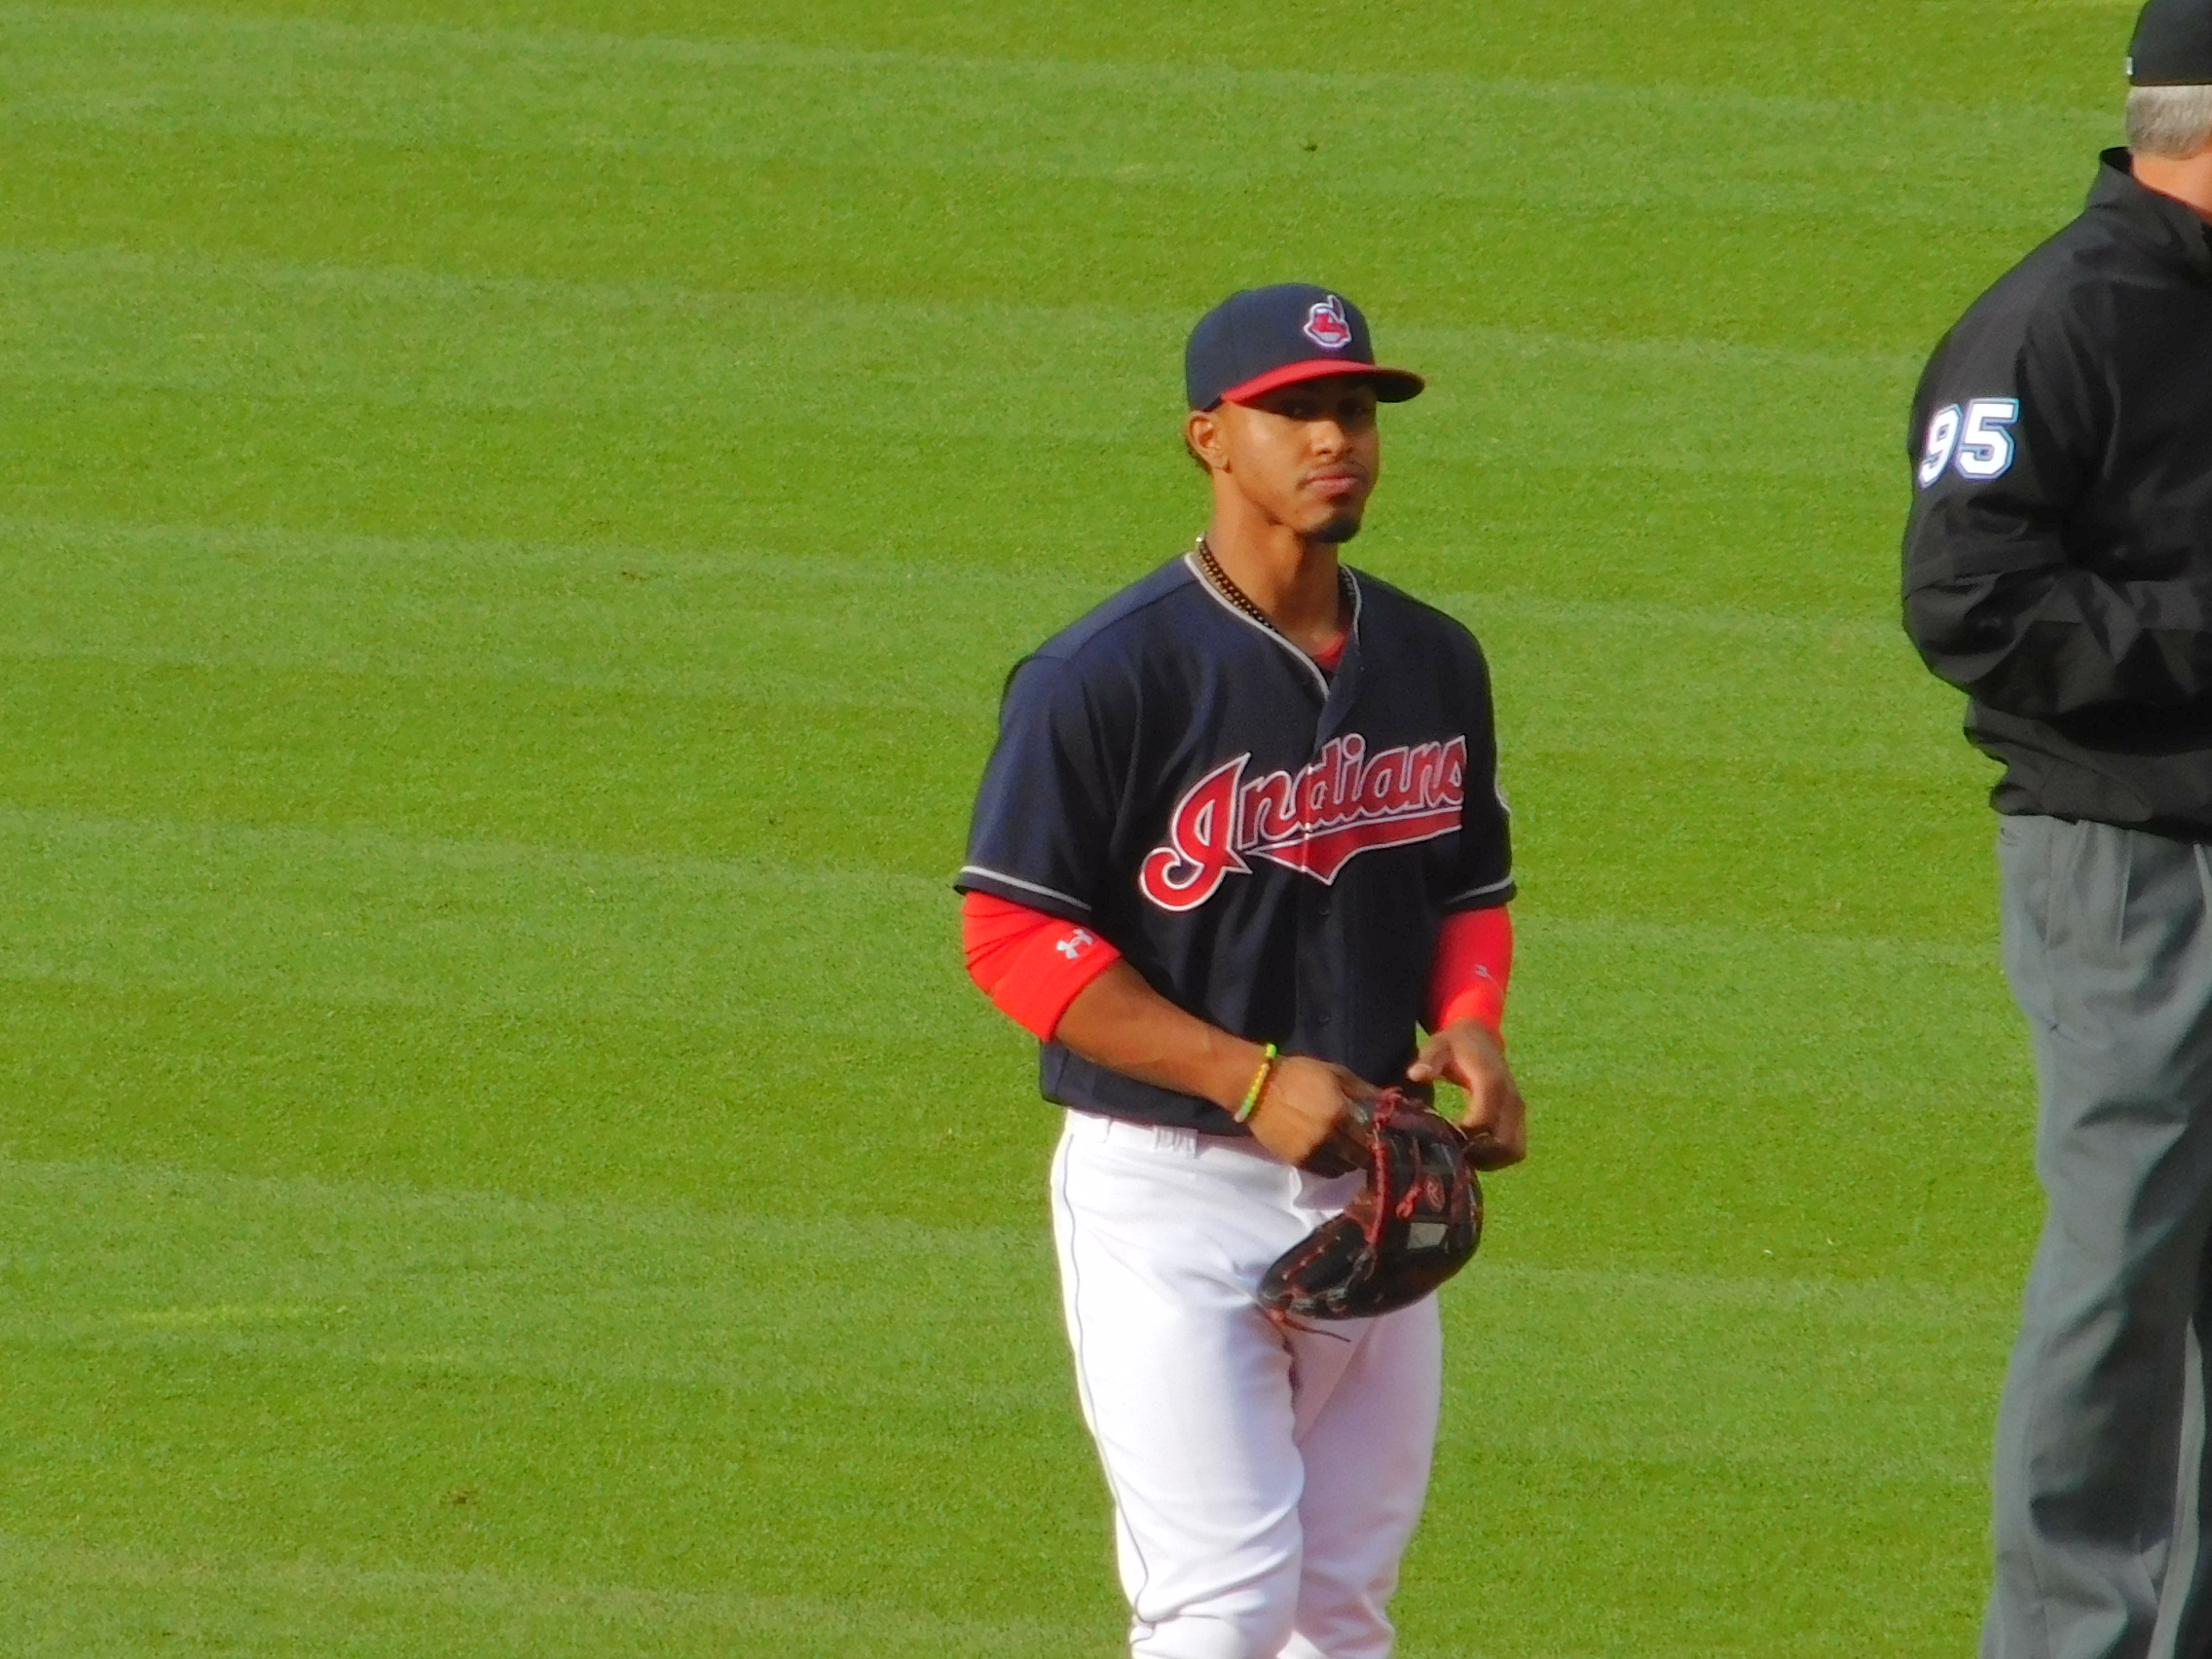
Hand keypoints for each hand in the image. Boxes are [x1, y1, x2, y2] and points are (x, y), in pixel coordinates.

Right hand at [1245, 1055, 1378, 1173]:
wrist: (1257, 1086)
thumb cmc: (1298, 1075)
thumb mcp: (1335, 1073)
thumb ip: (1363, 1089)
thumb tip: (1388, 1101)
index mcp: (1341, 1115)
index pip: (1370, 1139)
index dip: (1378, 1141)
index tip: (1380, 1138)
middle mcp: (1329, 1138)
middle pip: (1357, 1158)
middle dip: (1364, 1154)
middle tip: (1365, 1147)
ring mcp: (1311, 1153)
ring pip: (1340, 1168)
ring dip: (1347, 1162)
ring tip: (1346, 1152)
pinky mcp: (1295, 1161)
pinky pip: (1321, 1171)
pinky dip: (1329, 1166)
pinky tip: (1329, 1155)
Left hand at [1407, 1018, 1525, 1170]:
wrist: (1481, 1038)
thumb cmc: (1455, 1045)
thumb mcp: (1438, 1046)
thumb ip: (1428, 1060)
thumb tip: (1416, 1075)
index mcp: (1491, 1082)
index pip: (1482, 1121)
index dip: (1461, 1135)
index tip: (1440, 1136)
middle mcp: (1511, 1099)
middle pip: (1503, 1143)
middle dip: (1477, 1154)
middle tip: (1451, 1153)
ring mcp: (1519, 1110)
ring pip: (1513, 1151)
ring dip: (1489, 1160)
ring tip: (1462, 1155)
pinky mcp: (1520, 1119)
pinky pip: (1515, 1149)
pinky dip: (1497, 1158)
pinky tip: (1474, 1152)